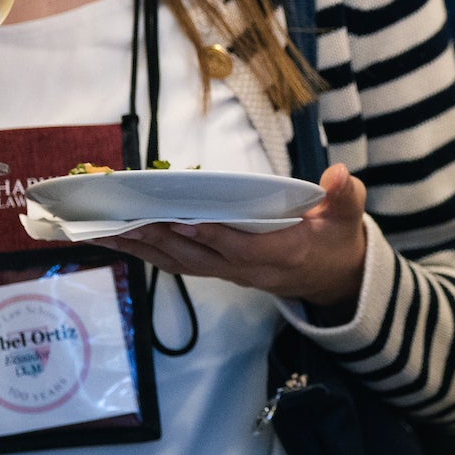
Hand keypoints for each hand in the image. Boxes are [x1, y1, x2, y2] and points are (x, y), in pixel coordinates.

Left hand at [97, 163, 369, 308]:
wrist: (332, 278)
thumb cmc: (337, 240)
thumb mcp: (348, 216)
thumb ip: (345, 195)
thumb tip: (339, 175)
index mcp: (282, 254)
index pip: (242, 249)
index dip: (215, 237)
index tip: (186, 221)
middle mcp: (249, 271)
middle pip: (198, 259)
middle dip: (161, 240)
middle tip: (124, 220)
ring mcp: (231, 274)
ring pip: (181, 264)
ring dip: (144, 248)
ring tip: (106, 230)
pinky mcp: (219, 270)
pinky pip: (179, 264)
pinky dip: (149, 252)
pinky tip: (122, 238)